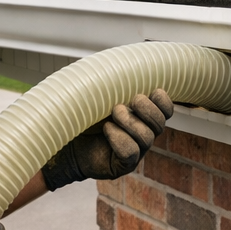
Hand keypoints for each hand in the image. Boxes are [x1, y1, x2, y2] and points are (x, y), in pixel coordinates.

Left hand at [41, 90, 173, 190]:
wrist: (65, 138)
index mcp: (142, 115)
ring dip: (130, 122)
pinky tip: (107, 129)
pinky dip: (120, 138)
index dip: (164, 101)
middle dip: (147, 109)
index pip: (166, 110)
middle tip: (130, 101)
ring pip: (147, 137)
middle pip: (160, 123)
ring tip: (113, 113)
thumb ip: (115, 84)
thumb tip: (121, 65)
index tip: (152, 91)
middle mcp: (143, 133)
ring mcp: (136, 150)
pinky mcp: (124, 164)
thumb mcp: (100, 95)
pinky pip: (132, 152)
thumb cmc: (84, 114)